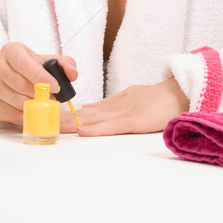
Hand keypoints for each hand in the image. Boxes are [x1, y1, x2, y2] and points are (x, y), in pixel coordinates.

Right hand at [0, 42, 77, 124]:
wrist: (10, 75)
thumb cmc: (31, 66)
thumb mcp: (47, 60)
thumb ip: (65, 63)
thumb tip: (72, 74)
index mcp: (10, 50)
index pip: (23, 63)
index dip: (40, 76)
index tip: (55, 86)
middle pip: (19, 83)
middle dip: (39, 93)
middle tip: (52, 96)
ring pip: (15, 100)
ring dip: (34, 104)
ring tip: (44, 101)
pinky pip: (10, 114)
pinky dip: (26, 114)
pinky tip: (34, 109)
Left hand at [61, 76, 189, 135]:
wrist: (179, 92)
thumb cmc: (159, 98)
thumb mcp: (130, 97)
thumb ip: (109, 104)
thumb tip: (86, 109)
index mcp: (114, 103)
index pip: (86, 111)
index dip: (67, 115)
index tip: (49, 119)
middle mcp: (116, 106)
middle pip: (85, 115)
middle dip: (63, 120)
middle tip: (42, 124)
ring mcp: (125, 112)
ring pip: (94, 119)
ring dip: (73, 124)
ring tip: (54, 127)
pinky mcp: (135, 120)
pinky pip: (113, 125)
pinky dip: (97, 128)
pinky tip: (83, 130)